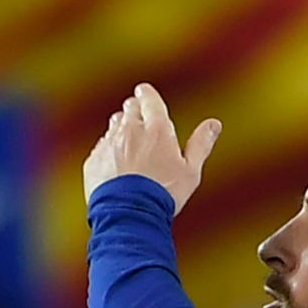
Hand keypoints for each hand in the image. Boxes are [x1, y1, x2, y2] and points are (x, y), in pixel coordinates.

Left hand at [83, 82, 221, 215]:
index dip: (146, 94)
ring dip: (121, 128)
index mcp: (157, 129)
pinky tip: (116, 162)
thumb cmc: (162, 195)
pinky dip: (109, 150)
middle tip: (140, 115)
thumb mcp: (190, 171)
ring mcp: (109, 145)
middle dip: (135, 109)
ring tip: (130, 140)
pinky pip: (101, 147)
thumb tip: (213, 124)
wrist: (129, 214)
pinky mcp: (94, 160)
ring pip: (114, 126)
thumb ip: (200, 144)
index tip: (145, 92)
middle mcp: (130, 131)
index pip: (148, 99)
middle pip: (129, 108)